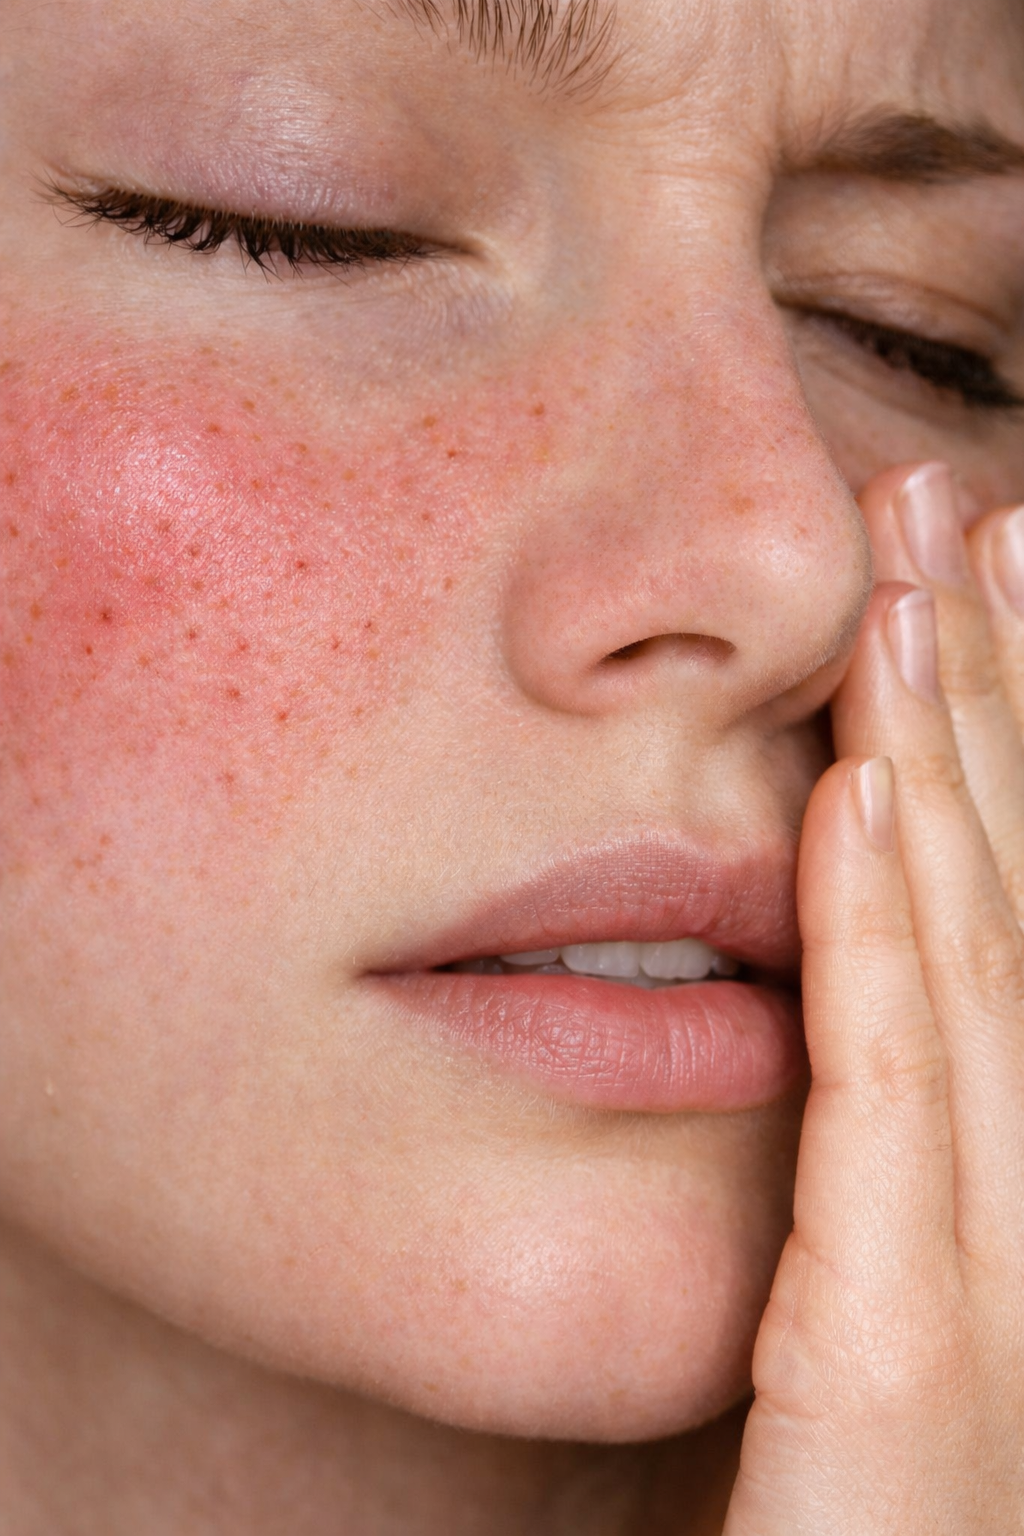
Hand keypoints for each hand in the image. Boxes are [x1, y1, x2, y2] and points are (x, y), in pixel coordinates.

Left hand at [723, 462, 1023, 1534]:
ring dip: (949, 759)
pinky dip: (880, 937)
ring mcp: (992, 1293)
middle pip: (1014, 899)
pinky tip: (857, 796)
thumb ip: (861, 1154)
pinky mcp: (895, 1365)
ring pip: (971, 966)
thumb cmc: (832, 1521)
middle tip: (953, 511)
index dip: (1011, 736)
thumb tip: (841, 997)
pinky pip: (886, 1109)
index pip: (1011, 915)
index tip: (976, 585)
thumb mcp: (847, 1309)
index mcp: (1004, 1189)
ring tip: (916, 587)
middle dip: (992, 691)